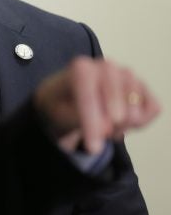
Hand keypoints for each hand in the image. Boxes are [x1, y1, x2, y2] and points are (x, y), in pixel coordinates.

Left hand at [34, 57, 160, 154]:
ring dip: (126, 123)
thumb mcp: (60, 114)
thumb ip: (80, 118)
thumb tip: (107, 126)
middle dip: (115, 119)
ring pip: (137, 98)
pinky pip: (153, 107)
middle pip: (118, 87)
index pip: (88, 89)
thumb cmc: (63, 106)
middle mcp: (105, 67)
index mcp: (80, 68)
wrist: (69, 98)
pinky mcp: (142, 88)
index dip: (92, 120)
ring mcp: (127, 75)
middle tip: (105, 137)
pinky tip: (122, 126)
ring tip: (108, 132)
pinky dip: (142, 123)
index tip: (93, 148)